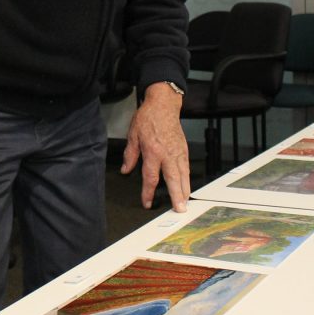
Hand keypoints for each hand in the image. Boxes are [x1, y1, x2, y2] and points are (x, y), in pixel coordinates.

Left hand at [121, 82, 189, 211]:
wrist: (163, 105)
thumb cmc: (148, 118)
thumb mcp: (133, 135)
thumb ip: (130, 155)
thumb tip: (125, 170)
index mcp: (152, 151)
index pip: (150, 177)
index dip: (148, 192)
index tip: (147, 203)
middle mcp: (167, 154)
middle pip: (173, 179)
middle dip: (176, 196)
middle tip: (179, 209)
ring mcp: (178, 152)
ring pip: (183, 175)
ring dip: (184, 190)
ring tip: (184, 203)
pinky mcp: (184, 149)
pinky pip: (186, 168)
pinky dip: (187, 179)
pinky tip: (186, 187)